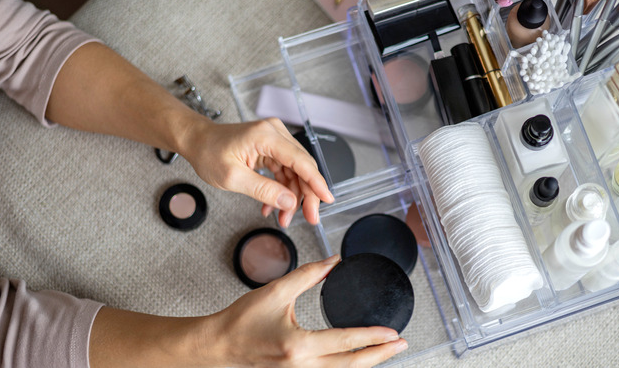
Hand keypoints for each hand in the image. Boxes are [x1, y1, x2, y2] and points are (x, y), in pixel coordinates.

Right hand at [90, 256, 407, 367]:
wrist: (218, 344)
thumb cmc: (241, 320)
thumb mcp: (276, 291)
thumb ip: (309, 275)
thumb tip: (334, 262)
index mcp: (298, 345)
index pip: (344, 341)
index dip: (371, 336)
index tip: (392, 332)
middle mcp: (301, 366)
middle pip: (351, 365)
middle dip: (379, 354)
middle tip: (401, 343)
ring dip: (367, 362)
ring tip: (386, 351)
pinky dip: (347, 366)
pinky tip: (357, 358)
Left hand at [179, 117, 333, 225]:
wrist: (196, 141)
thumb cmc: (208, 152)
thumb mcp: (233, 177)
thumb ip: (263, 190)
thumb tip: (289, 201)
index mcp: (266, 136)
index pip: (301, 161)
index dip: (316, 182)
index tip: (327, 199)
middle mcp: (274, 133)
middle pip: (303, 167)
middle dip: (306, 195)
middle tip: (309, 218)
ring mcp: (274, 139)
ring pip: (295, 171)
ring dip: (292, 196)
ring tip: (283, 217)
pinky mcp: (271, 147)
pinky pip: (284, 171)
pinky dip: (281, 189)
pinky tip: (273, 206)